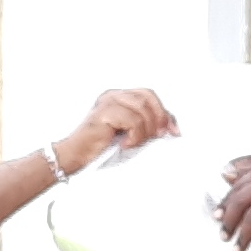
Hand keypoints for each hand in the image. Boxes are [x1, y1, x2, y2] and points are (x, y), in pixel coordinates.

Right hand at [52, 89, 178, 176]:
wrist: (77, 155)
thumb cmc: (102, 146)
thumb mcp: (132, 134)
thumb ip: (148, 126)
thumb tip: (171, 128)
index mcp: (120, 96)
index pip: (149, 95)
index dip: (164, 112)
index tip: (174, 131)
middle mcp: (113, 95)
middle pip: (148, 98)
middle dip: (157, 120)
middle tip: (156, 137)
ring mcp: (107, 101)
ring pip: (142, 110)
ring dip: (144, 132)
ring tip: (134, 143)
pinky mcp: (104, 112)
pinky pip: (133, 121)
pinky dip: (134, 137)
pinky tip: (124, 144)